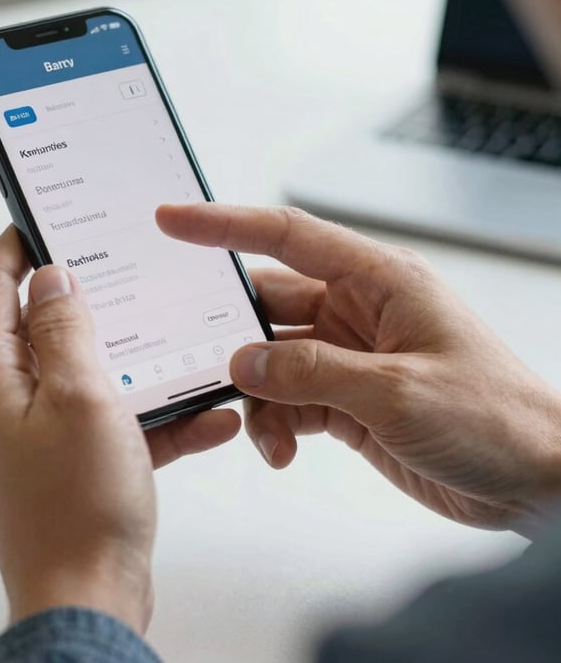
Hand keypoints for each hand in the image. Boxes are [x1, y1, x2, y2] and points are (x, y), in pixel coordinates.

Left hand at [0, 228, 239, 631]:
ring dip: (129, 360)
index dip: (18, 243)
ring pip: (77, 371)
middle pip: (33, 325)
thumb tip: (51, 276)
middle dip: (84, 299)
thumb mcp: (82, 396)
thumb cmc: (79, 508)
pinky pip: (103, 419)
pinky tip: (204, 416)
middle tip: (125, 272)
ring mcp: (28, 434)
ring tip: (175, 346)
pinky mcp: (60, 462)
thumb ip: (64, 327)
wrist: (89, 604)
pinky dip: (146, 413)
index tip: (51, 218)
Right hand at [157, 204, 560, 538]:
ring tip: (270, 435)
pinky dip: (276, 423)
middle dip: (234, 335)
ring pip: (273, 359)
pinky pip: (289, 399)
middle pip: (270, 303)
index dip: (225, 225)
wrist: (537, 478)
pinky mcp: (348, 396)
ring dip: (260, 396)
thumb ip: (313, 373)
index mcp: (380, 281)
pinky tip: (284, 449)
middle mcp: (359, 310)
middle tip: (202, 360)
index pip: (288, 237)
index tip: (175, 222)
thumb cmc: (496, 417)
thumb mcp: (398, 391)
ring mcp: (351, 355)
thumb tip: (245, 361)